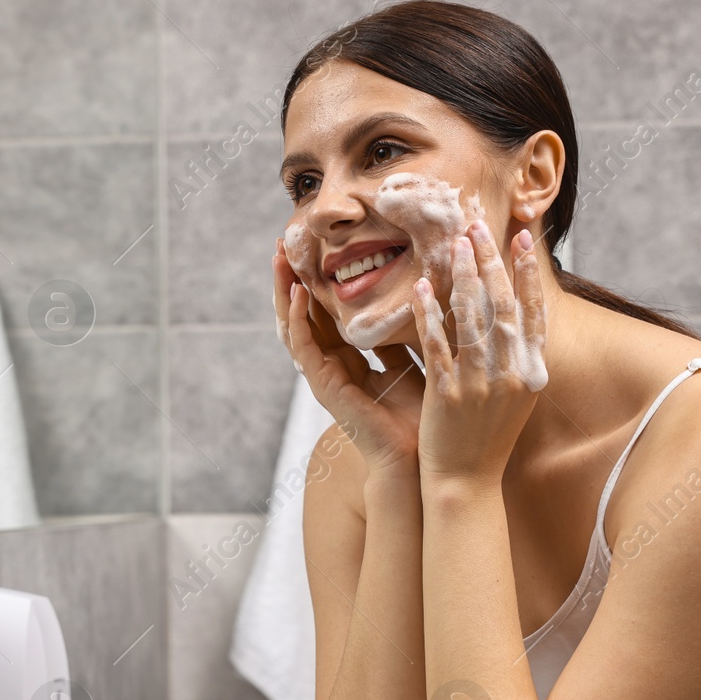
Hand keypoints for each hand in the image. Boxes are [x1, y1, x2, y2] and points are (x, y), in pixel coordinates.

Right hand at [273, 237, 426, 476]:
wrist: (419, 458)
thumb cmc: (422, 418)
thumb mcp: (416, 363)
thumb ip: (408, 334)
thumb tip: (421, 296)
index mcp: (353, 361)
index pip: (326, 314)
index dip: (317, 283)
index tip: (313, 248)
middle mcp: (333, 366)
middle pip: (303, 315)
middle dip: (293, 278)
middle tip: (284, 241)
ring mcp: (324, 376)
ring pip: (293, 325)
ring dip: (284, 290)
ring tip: (279, 257)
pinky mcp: (323, 386)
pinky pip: (302, 346)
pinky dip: (296, 318)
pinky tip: (297, 292)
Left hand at [413, 220, 548, 483]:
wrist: (466, 484)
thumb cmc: (489, 439)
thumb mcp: (517, 397)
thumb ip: (518, 358)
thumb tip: (517, 315)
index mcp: (532, 373)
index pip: (535, 312)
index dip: (529, 273)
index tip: (522, 237)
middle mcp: (511, 375)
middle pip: (504, 306)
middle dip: (492, 261)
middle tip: (477, 225)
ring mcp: (480, 384)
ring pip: (473, 319)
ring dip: (463, 276)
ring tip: (453, 243)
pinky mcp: (447, 394)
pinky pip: (437, 345)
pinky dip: (429, 314)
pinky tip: (420, 288)